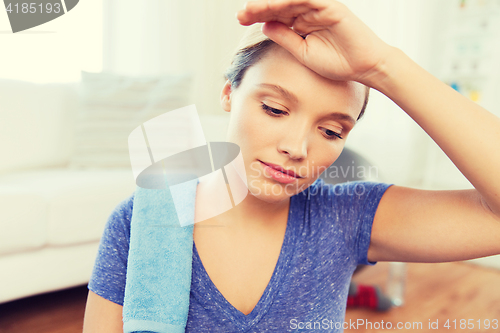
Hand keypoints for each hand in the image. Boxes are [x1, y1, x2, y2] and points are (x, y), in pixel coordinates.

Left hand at [236, 0, 393, 86]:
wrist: (363, 67)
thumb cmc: (336, 62)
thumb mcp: (302, 52)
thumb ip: (284, 38)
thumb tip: (264, 26)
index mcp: (302, 23)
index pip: (276, 15)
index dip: (258, 16)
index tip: (241, 21)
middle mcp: (309, 12)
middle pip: (279, 6)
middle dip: (259, 9)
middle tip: (240, 15)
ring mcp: (319, 8)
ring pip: (290, 1)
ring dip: (269, 4)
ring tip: (250, 10)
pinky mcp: (331, 6)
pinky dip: (288, 1)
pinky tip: (272, 5)